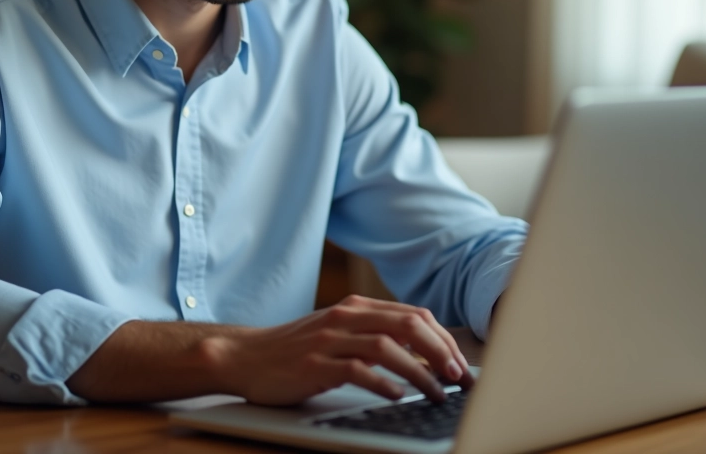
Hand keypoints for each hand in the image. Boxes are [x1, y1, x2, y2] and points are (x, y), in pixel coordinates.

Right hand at [202, 294, 473, 405]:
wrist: (245, 356)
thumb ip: (374, 334)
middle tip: (458, 378)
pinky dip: (383, 383)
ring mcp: (330, 340)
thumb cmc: (295, 350)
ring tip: (435, 393)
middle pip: (407, 326)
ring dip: (419, 372)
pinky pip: (357, 371)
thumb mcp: (338, 333)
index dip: (443, 340)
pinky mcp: (315, 365)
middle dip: (440, 352)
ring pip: (387, 348)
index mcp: (356, 308)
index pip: (414, 316)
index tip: (460, 364)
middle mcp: (346, 318)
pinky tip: (398, 396)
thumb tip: (422, 350)